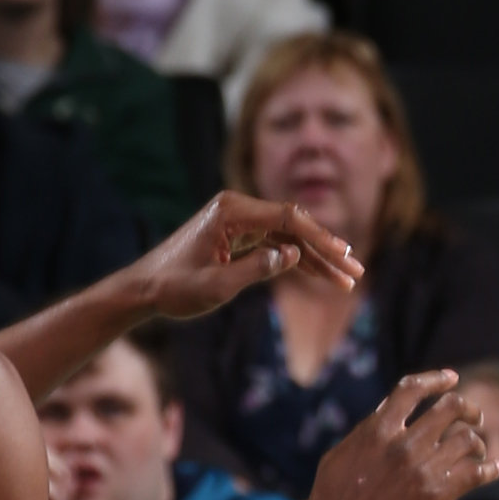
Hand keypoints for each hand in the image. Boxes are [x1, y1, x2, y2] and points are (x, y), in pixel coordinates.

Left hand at [129, 193, 365, 318]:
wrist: (142, 290)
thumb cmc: (173, 288)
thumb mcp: (216, 287)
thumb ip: (256, 269)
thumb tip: (294, 255)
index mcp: (232, 211)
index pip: (288, 218)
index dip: (320, 237)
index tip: (344, 255)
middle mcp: (238, 209)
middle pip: (294, 225)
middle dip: (327, 250)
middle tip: (355, 271)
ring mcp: (239, 221)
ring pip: (289, 237)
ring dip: (317, 258)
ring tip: (346, 280)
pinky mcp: (238, 236)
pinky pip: (275, 245)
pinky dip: (297, 261)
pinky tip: (320, 276)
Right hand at [301, 371, 497, 499]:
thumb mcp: (337, 456)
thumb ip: (364, 433)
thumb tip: (384, 411)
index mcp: (377, 430)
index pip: (412, 389)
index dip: (436, 379)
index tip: (452, 378)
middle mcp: (403, 444)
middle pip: (451, 407)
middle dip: (468, 409)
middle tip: (475, 418)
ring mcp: (422, 469)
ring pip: (467, 438)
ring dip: (477, 443)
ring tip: (478, 451)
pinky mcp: (436, 497)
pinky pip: (476, 472)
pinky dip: (490, 468)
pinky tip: (494, 469)